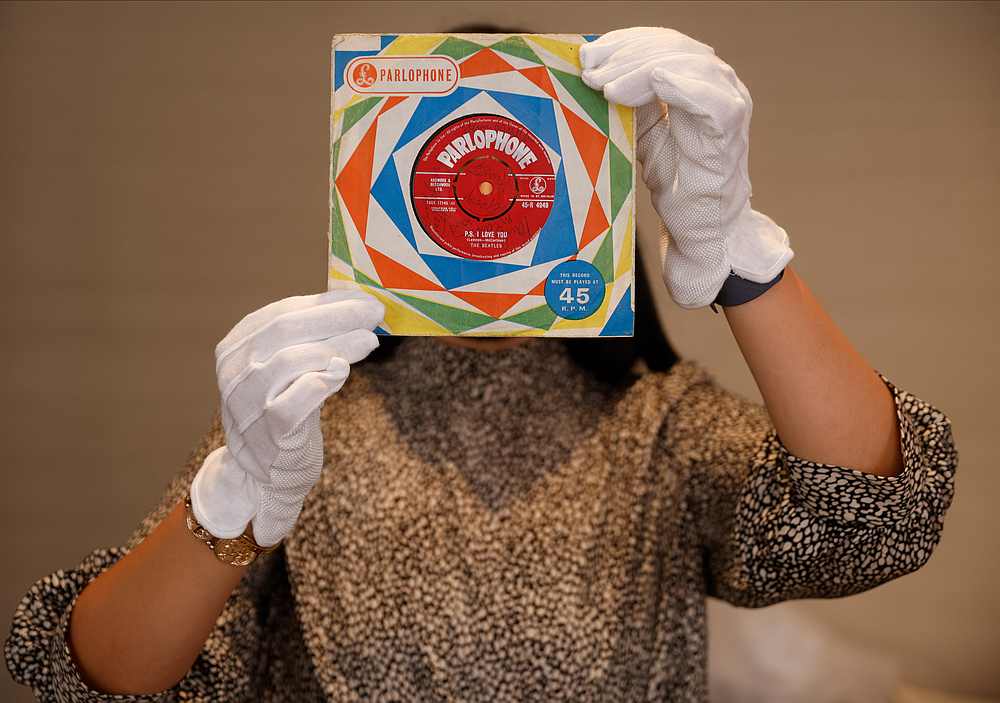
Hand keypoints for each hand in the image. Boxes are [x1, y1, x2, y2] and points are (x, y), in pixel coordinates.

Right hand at [190, 288, 383, 546]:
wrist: (266, 474)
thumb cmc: (286, 409)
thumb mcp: (289, 368)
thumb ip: (312, 337)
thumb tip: (355, 302)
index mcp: (236, 346)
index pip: (282, 312)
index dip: (327, 303)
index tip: (365, 299)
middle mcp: (234, 372)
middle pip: (286, 330)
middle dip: (337, 317)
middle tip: (374, 313)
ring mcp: (246, 404)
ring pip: (290, 361)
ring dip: (337, 346)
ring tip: (369, 341)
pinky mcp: (268, 435)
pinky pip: (295, 401)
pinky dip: (321, 382)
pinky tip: (342, 372)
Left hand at [580, 27, 792, 308]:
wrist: (702, 230)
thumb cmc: (677, 184)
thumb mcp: (644, 134)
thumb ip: (631, 103)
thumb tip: (593, 73)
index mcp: (698, 82)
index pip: (663, 43)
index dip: (625, 43)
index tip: (589, 56)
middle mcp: (718, 87)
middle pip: (673, 47)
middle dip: (626, 54)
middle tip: (592, 71)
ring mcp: (729, 105)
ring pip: (688, 64)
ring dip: (641, 68)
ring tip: (608, 87)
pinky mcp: (729, 133)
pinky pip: (710, 98)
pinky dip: (680, 85)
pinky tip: (654, 81)